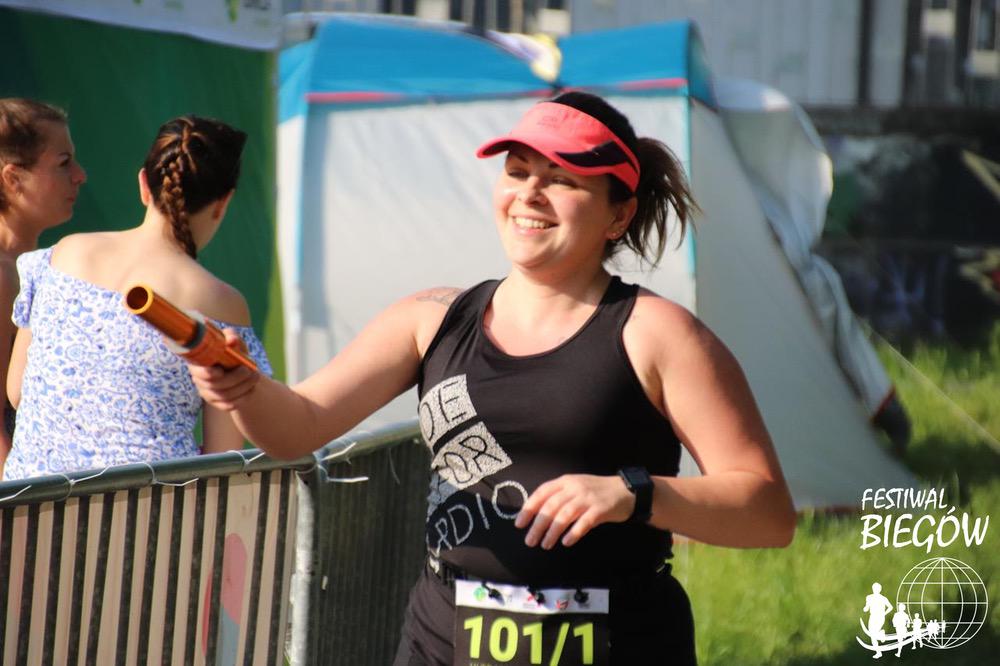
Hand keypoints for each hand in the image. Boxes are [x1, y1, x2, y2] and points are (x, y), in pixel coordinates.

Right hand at [187, 328, 259, 409]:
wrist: (238, 367)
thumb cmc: (232, 351)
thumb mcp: (233, 341)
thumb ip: (231, 337)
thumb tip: (232, 341)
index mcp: (198, 363)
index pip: (198, 373)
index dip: (207, 374)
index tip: (221, 370)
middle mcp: (199, 380)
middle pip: (214, 385)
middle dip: (235, 378)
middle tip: (249, 370)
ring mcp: (208, 393)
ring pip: (224, 396)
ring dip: (243, 386)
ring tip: (255, 375)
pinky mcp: (218, 403)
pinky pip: (229, 405)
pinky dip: (243, 397)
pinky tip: (252, 388)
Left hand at [515, 474, 635, 548]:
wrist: (626, 491)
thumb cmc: (597, 492)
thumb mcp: (576, 488)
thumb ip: (559, 497)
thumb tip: (536, 516)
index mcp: (566, 481)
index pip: (542, 493)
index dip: (529, 508)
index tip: (520, 523)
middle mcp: (575, 487)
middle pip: (551, 506)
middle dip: (538, 525)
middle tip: (530, 541)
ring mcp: (588, 498)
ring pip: (565, 515)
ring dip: (553, 531)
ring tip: (545, 544)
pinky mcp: (601, 509)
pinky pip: (584, 522)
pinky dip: (573, 533)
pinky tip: (566, 542)